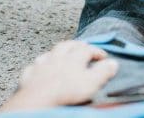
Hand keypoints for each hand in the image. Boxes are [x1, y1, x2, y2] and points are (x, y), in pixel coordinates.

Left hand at [0, 41, 118, 111]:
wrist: (39, 99)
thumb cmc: (66, 91)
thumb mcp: (91, 82)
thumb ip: (103, 72)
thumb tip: (113, 63)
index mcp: (74, 57)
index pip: (88, 49)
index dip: (97, 51)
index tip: (103, 56)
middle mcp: (57, 57)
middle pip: (67, 45)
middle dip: (76, 45)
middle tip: (83, 46)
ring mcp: (42, 65)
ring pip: (50, 53)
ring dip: (57, 52)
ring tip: (61, 53)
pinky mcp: (30, 75)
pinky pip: (34, 67)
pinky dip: (40, 66)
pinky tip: (40, 68)